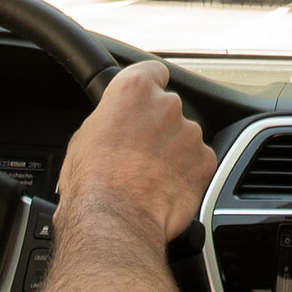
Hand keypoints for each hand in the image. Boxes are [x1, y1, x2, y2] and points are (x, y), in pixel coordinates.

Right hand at [55, 61, 215, 249]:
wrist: (115, 219)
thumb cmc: (92, 182)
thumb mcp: (85, 136)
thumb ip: (111, 117)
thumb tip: (116, 123)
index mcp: (133, 90)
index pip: (153, 71)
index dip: (150, 86)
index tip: (147, 98)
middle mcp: (167, 105)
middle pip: (169, 108)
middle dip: (159, 127)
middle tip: (139, 152)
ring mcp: (190, 133)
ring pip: (185, 137)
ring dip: (173, 151)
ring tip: (149, 176)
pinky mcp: (205, 161)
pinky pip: (198, 162)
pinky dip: (187, 173)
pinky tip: (165, 188)